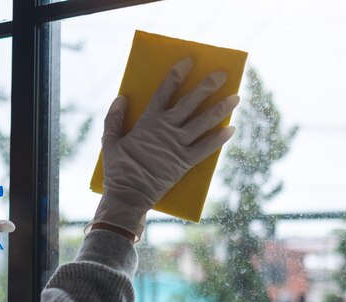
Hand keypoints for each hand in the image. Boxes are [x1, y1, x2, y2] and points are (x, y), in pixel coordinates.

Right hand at [92, 57, 239, 239]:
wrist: (129, 196)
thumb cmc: (118, 169)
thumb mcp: (110, 142)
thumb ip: (113, 119)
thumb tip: (121, 98)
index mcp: (148, 123)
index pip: (164, 92)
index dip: (176, 75)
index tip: (188, 61)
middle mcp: (166, 130)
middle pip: (190, 103)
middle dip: (206, 87)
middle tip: (221, 74)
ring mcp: (177, 146)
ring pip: (203, 123)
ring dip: (220, 109)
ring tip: (235, 98)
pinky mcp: (185, 163)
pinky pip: (206, 148)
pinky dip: (219, 139)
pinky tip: (231, 129)